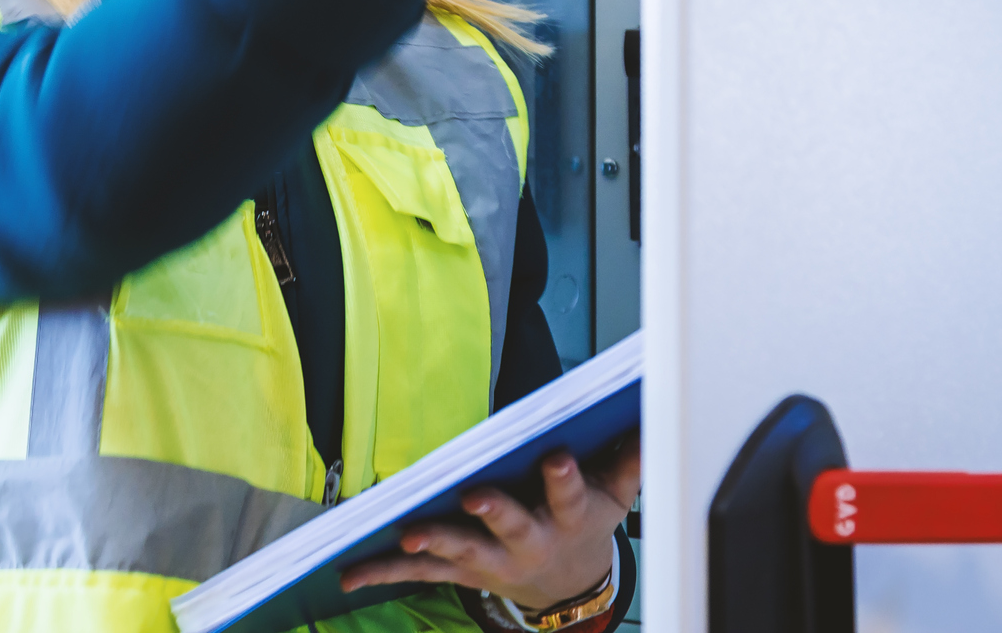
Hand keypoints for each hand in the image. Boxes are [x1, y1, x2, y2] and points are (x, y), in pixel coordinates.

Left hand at [339, 433, 641, 611]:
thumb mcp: (617, 493)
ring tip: (407, 535)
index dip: (565, 479)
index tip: (557, 457)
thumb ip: (631, 456)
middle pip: (511, 526)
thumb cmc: (587, 523)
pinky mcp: (459, 570)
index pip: (570, 495)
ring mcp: (490, 560)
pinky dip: (384, 570)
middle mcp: (527, 542)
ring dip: (433, 542)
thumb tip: (651, 416)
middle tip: (475, 495)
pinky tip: (350, 572)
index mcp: (567, 517)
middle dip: (494, 512)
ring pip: (460, 550)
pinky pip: (419, 573)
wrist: (568, 585)